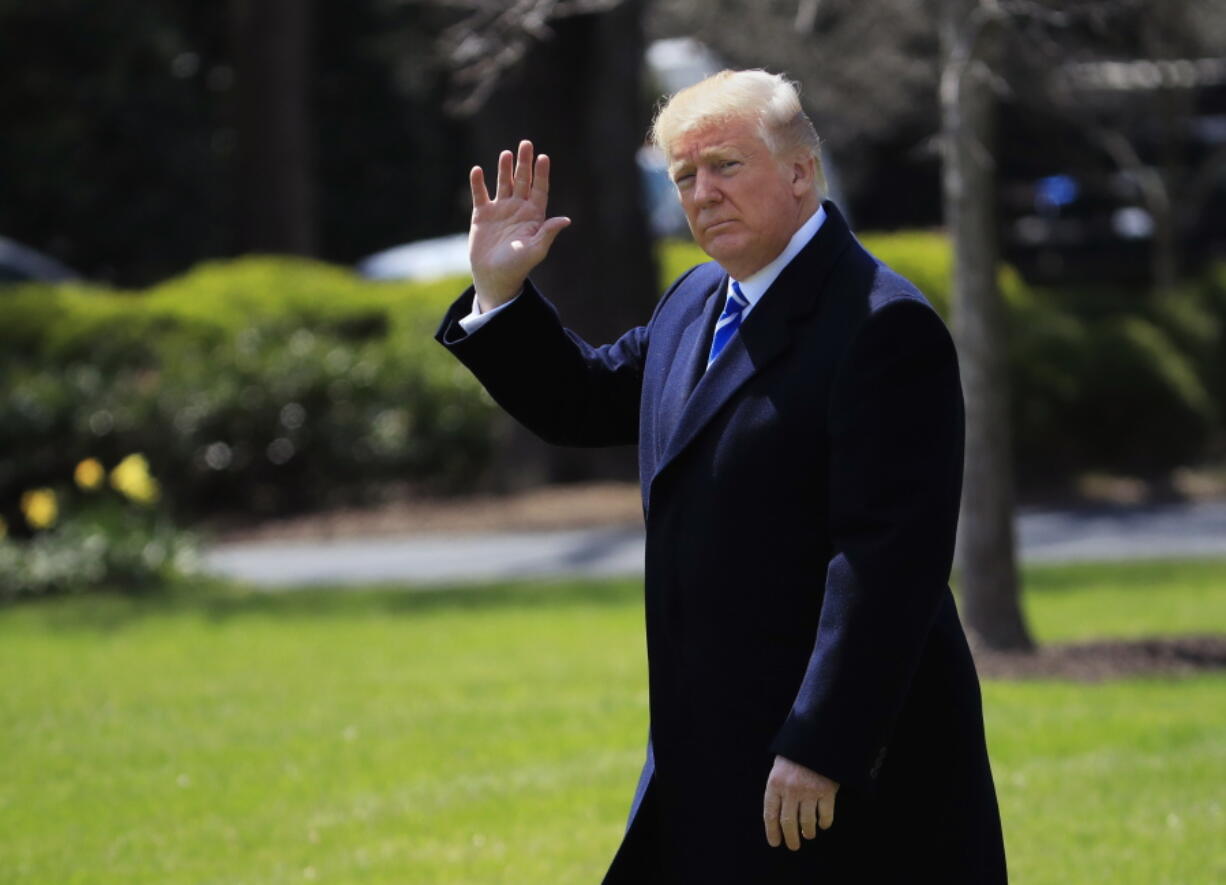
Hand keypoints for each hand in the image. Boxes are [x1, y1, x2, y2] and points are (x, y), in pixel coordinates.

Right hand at [468, 139, 570, 310]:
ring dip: (504, 168)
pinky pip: (480, 194)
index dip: (541, 174)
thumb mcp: (535, 250)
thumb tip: (566, 220)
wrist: (495, 276)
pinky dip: (478, 182)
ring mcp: (500, 209)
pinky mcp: (482, 214)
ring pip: (503, 183)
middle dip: (524, 163)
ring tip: (506, 154)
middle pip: (522, 181)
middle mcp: (518, 208)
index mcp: (534, 216)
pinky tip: (477, 170)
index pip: (539, 189)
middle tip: (526, 144)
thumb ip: (548, 233)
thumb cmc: (518, 266)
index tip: (543, 157)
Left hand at [763, 755, 838, 850]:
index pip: (770, 814)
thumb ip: (778, 789)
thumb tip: (780, 817)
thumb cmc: (796, 755)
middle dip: (791, 838)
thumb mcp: (780, 768)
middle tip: (793, 846)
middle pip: (788, 822)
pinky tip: (823, 824)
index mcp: (775, 783)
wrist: (817, 738)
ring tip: (808, 834)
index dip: (772, 832)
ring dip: (808, 832)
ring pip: (807, 822)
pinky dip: (824, 823)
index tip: (775, 843)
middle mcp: (790, 790)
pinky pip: (825, 816)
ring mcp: (809, 791)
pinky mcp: (826, 792)